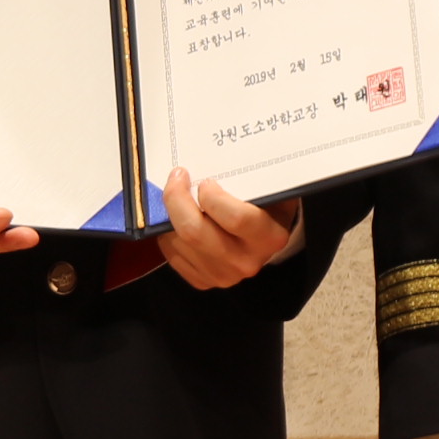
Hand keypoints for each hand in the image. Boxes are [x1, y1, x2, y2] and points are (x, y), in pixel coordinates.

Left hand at [152, 171, 301, 290]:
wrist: (266, 239)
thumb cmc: (267, 206)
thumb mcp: (271, 189)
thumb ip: (252, 178)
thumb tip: (219, 157)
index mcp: (269, 237)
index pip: (236, 218)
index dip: (213, 197)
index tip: (206, 181)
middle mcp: (246, 262)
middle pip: (196, 232)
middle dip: (177, 200)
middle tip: (177, 178)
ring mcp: (223, 276)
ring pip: (179, 242)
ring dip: (170, 215)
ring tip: (178, 196)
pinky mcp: (203, 282)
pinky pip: (173, 255)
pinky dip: (168, 233)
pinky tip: (177, 218)